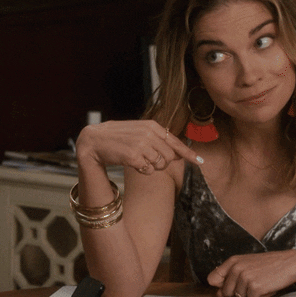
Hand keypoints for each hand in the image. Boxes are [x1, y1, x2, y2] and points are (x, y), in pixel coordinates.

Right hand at [76, 120, 202, 173]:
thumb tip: (178, 154)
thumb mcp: (140, 132)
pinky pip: (148, 170)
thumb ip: (158, 140)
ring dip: (151, 167)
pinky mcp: (134, 156)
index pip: (175, 142)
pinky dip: (142, 170)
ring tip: (138, 159)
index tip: (200, 162)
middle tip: (148, 159)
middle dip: (163, 163)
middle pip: (170, 157)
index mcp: (152, 126)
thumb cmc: (118, 138)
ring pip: (160, 165)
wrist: (94, 141)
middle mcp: (149, 133)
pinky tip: (132, 163)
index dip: (189, 154)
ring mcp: (141, 144)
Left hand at [207, 249, 295, 296]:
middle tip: (253, 283)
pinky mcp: (254, 287)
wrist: (291, 263)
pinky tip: (267, 287)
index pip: (212, 278)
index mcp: (233, 261)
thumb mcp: (248, 265)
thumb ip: (232, 276)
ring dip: (250, 295)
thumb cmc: (269, 265)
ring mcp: (245, 277)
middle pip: (225, 292)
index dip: (220, 286)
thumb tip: (219, 293)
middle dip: (237, 292)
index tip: (229, 287)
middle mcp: (236, 268)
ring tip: (262, 283)